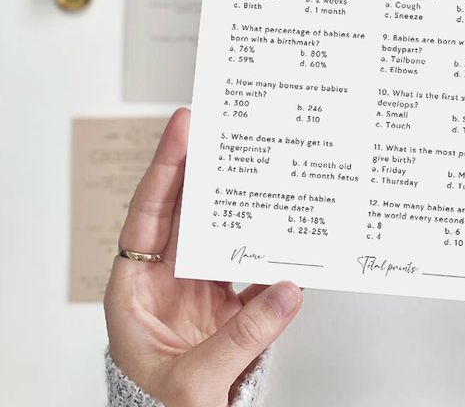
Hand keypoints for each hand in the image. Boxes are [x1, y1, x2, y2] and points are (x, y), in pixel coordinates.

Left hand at [104, 108, 301, 406]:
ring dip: (237, 200)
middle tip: (222, 126)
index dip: (167, 167)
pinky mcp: (229, 305)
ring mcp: (199, 289)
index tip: (183, 127)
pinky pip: (253, 266)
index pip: (148, 213)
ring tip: (256, 162)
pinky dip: (272, 250)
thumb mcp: (193, 379)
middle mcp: (166, 279)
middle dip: (202, 166)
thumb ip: (242, 337)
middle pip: (183, 209)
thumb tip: (287, 290)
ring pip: (218, 230)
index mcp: (136, 288)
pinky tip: (288, 234)